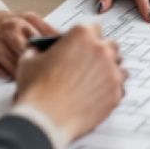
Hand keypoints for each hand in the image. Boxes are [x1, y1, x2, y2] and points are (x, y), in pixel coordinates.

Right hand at [0, 10, 54, 77]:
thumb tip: (63, 40)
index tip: (50, 62)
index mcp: (21, 23)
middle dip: (31, 64)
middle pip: (21, 52)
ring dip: (18, 71)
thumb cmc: (11, 24)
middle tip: (40, 75)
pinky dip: (2, 72)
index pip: (35, 40)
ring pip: (8, 62)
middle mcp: (6, 32)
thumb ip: (47, 29)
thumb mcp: (30, 20)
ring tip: (27, 78)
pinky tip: (9, 75)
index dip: (43, 53)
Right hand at [15, 24, 125, 140]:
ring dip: (109, 72)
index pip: (93, 28)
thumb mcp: (29, 60)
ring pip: (119, 67)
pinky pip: (120, 88)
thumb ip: (38, 50)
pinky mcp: (115, 93)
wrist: (44, 120)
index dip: (86, 38)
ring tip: (94, 82)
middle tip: (89, 65)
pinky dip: (111, 91)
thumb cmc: (36, 90)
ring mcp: (112, 72)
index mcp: (82, 35)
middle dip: (102, 53)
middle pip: (110, 46)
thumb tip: (38, 50)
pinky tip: (97, 96)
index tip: (82, 46)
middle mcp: (101, 50)